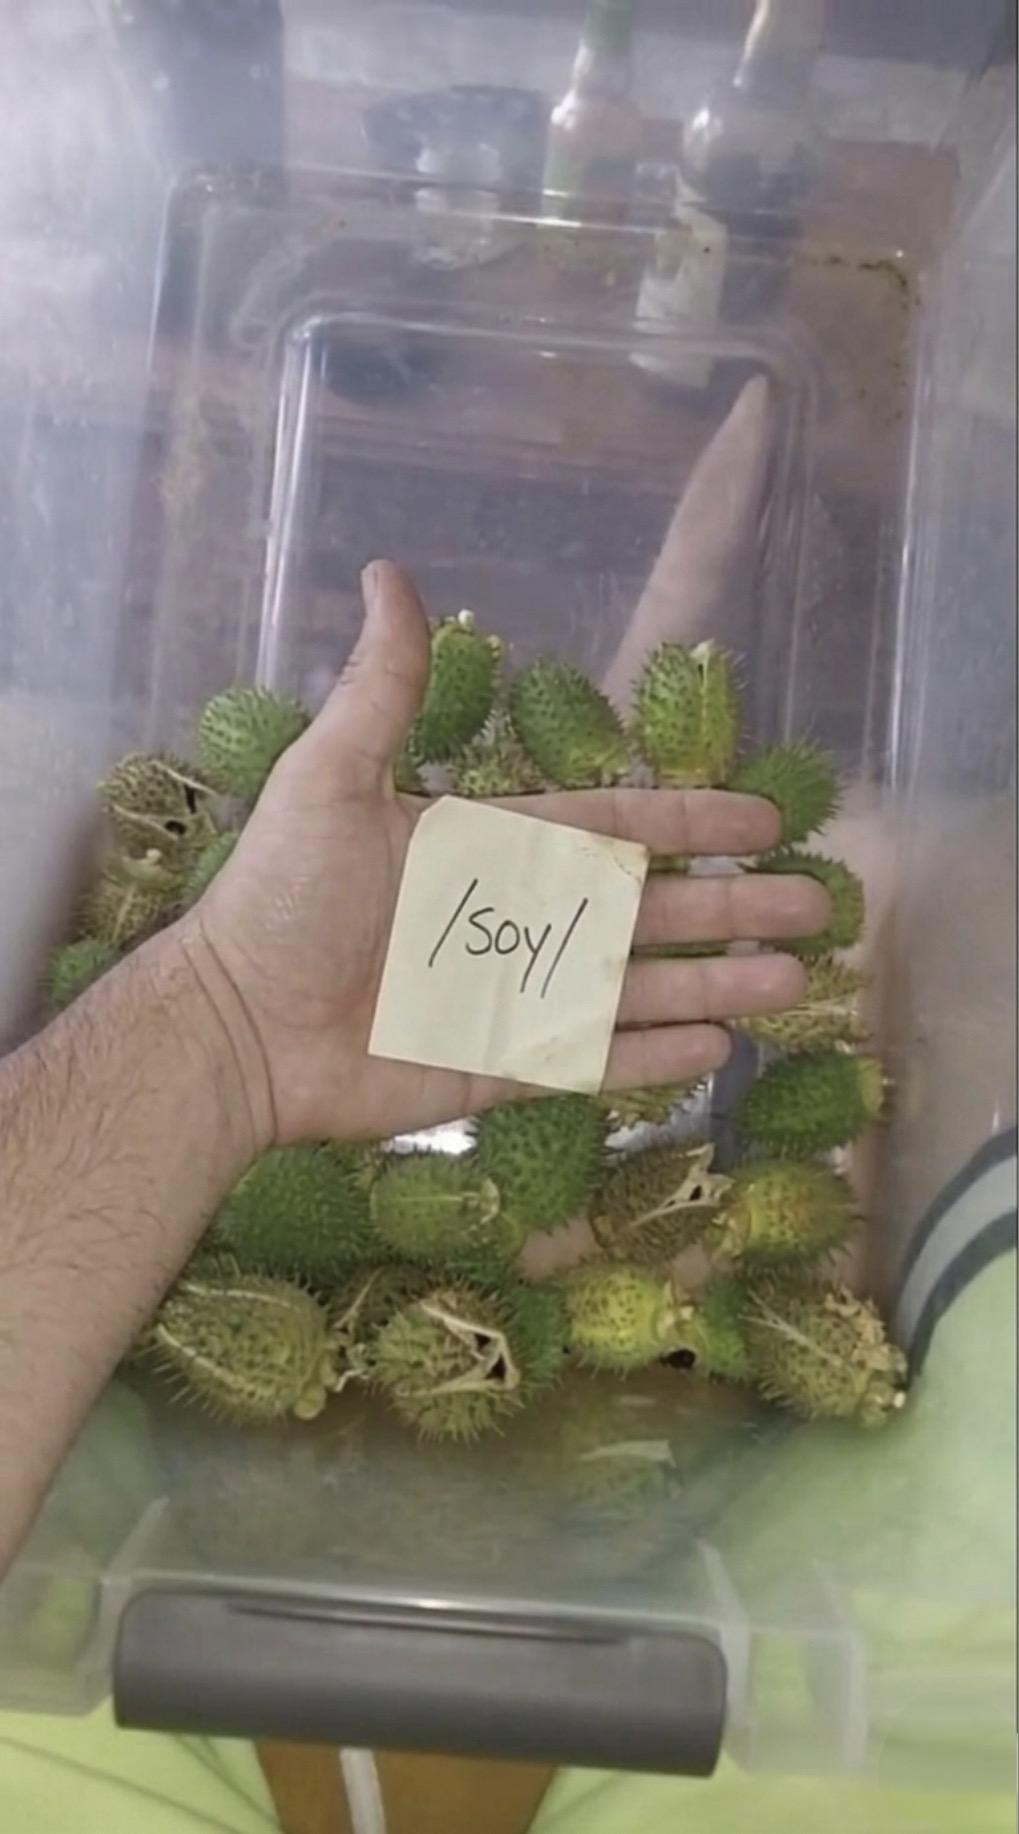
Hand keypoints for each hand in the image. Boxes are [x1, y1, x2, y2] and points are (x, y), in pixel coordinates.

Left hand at [180, 562, 826, 1148]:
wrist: (234, 1026)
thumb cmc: (282, 899)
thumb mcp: (330, 777)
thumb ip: (382, 688)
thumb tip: (388, 571)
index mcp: (493, 848)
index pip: (616, 825)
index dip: (690, 818)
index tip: (762, 820)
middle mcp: (518, 921)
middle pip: (651, 908)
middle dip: (733, 907)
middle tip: (816, 907)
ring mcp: (513, 998)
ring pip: (638, 987)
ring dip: (716, 983)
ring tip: (792, 981)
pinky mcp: (499, 1067)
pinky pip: (592, 1060)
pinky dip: (653, 1058)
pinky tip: (717, 1050)